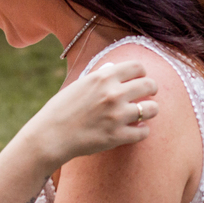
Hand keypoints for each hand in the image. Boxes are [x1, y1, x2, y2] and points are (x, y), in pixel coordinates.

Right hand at [28, 61, 159, 168]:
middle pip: (150, 85)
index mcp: (103, 77)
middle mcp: (113, 94)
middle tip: (149, 94)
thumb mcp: (79, 85)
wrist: (50, 136)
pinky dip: (143, 131)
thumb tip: (113, 67)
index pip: (138, 66)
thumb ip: (99, 76)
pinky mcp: (117, 136)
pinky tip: (137, 129)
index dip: (142, 72)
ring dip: (151, 110)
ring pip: (152, 109)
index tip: (141, 78)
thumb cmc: (62, 109)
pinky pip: (144, 132)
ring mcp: (117, 116)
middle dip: (152, 89)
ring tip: (145, 112)